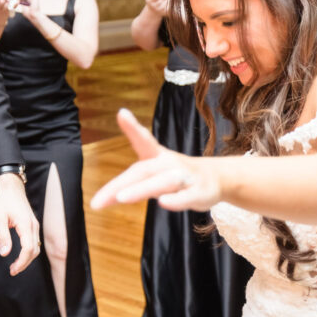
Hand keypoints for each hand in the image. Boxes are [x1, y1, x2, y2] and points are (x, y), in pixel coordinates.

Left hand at [0, 174, 40, 275]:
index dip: (21, 262)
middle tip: (12, 271)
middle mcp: (33, 226)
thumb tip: (5, 254)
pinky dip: (29, 252)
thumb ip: (2, 237)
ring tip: (15, 266)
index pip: (28, 249)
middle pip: (34, 250)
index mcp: (25, 225)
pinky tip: (19, 255)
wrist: (11, 187)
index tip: (13, 270)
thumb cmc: (3, 201)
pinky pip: (34, 242)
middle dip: (24, 263)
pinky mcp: (33, 225)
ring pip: (36, 247)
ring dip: (27, 259)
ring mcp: (35, 225)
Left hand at [90, 109, 220, 211]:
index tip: (122, 114)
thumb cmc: (178, 174)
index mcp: (158, 157)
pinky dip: (176, 200)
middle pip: (144, 171)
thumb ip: (132, 177)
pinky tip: (163, 202)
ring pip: (163, 182)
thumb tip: (111, 186)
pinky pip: (187, 197)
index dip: (133, 128)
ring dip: (141, 189)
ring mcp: (186, 178)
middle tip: (98, 200)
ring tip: (121, 197)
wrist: (218, 179)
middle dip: (120, 184)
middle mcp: (171, 164)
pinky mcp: (200, 193)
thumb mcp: (156, 169)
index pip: (144, 142)